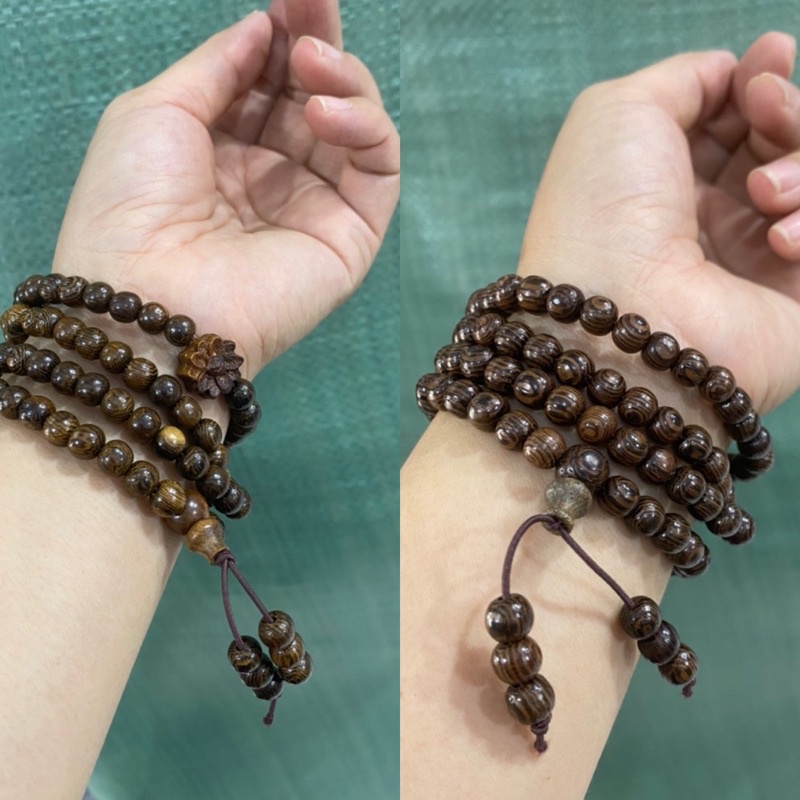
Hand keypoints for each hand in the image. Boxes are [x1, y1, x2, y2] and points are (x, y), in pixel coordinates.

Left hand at [53, 0, 398, 374]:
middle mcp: (274, 174)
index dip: (285, 34)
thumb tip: (262, 28)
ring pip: (356, 127)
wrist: (150, 300)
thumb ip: (218, 65)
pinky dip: (364, 128)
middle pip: (316, 96)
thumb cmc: (132, 206)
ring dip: (343, 81)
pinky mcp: (351, 234)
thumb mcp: (156, 111)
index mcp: (224, 148)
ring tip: (312, 63)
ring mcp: (316, 204)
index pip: (271, 82)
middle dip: (319, 42)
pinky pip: (378, 168)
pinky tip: (325, 112)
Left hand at [519, 32, 798, 411]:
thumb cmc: (603, 212)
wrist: (621, 319)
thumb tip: (734, 72)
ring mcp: (748, 259)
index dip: (758, 83)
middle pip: (778, 143)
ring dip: (798, 166)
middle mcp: (704, 218)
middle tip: (766, 107)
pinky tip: (777, 240)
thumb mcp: (618, 113)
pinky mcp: (791, 299)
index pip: (731, 118)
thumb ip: (684, 78)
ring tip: (761, 193)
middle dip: (784, 112)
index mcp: (660, 179)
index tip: (772, 56)